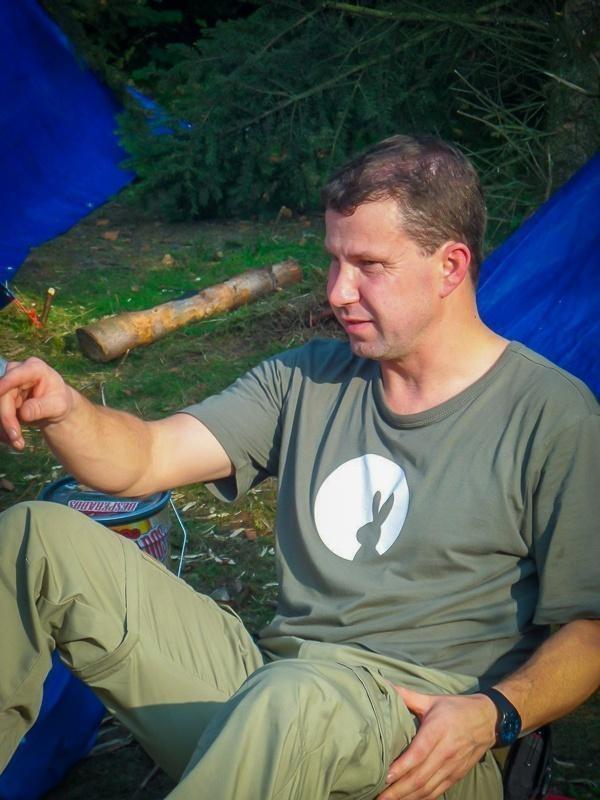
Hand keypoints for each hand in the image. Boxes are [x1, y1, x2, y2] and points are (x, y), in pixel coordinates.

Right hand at [0, 357, 72, 449]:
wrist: (55, 407)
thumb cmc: (59, 402)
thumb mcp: (58, 406)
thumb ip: (41, 408)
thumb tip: (23, 413)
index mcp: (34, 368)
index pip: (15, 376)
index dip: (5, 384)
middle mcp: (17, 372)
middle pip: (3, 395)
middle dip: (7, 419)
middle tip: (16, 438)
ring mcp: (7, 384)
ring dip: (5, 427)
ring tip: (18, 443)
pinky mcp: (2, 397)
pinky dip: (4, 429)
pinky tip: (15, 440)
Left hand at [377, 687, 496, 799]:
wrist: (487, 720)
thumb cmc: (455, 708)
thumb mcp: (431, 699)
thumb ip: (406, 696)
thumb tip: (383, 684)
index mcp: (437, 731)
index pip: (418, 754)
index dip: (401, 767)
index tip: (385, 776)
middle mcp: (445, 752)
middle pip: (420, 777)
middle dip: (398, 790)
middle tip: (378, 796)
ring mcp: (452, 767)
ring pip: (427, 789)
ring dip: (407, 798)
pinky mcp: (456, 776)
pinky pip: (437, 792)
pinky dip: (421, 799)